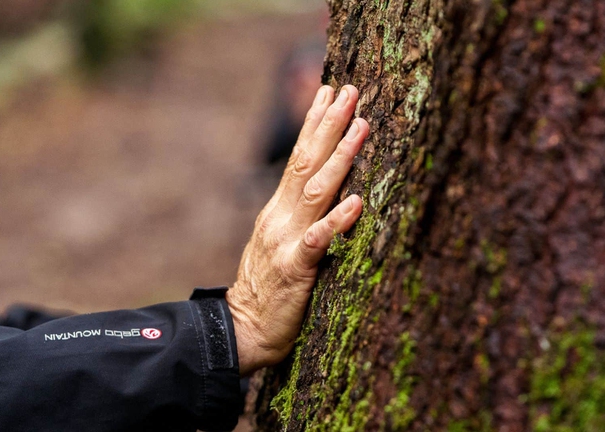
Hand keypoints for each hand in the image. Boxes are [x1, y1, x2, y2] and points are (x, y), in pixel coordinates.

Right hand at [227, 85, 367, 374]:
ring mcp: (286, 241)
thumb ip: (298, 214)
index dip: (314, 123)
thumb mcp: (279, 241)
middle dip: (329, 124)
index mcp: (278, 210)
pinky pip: (318, 241)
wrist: (243, 329)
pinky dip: (337, 220)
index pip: (298, 157)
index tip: (331, 90)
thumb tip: (324, 187)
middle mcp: (280, 217)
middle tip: (351, 91)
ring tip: (361, 127)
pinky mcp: (296, 269)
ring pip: (315, 191)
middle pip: (306, 162)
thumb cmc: (268, 287)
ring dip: (340, 157)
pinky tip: (357, 202)